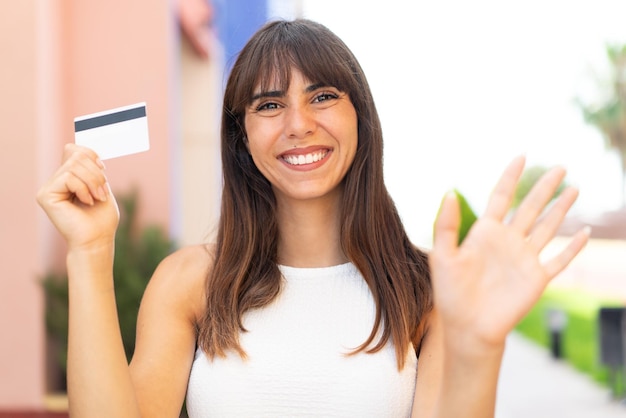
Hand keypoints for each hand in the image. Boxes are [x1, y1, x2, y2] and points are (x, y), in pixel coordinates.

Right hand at [36, 144, 118, 250]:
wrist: (97, 240)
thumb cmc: (102, 218)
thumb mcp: (100, 185)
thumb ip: (89, 166)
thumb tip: (77, 148)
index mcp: (68, 178)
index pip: (73, 149)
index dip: (90, 154)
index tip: (102, 169)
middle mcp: (55, 181)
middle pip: (76, 155)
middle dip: (96, 172)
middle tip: (102, 193)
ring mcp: (48, 188)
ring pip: (74, 164)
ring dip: (93, 181)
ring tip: (96, 198)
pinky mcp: (45, 195)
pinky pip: (68, 177)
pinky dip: (83, 188)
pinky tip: (86, 202)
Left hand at [430, 156, 588, 351]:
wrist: (468, 326)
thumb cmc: (451, 293)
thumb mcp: (442, 256)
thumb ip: (446, 225)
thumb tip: (449, 192)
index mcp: (485, 233)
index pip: (501, 197)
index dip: (511, 177)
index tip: (521, 156)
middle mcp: (508, 241)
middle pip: (530, 207)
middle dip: (544, 187)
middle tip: (560, 166)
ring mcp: (524, 258)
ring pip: (547, 227)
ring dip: (561, 209)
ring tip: (574, 188)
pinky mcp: (537, 278)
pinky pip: (559, 260)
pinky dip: (573, 247)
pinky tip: (584, 233)